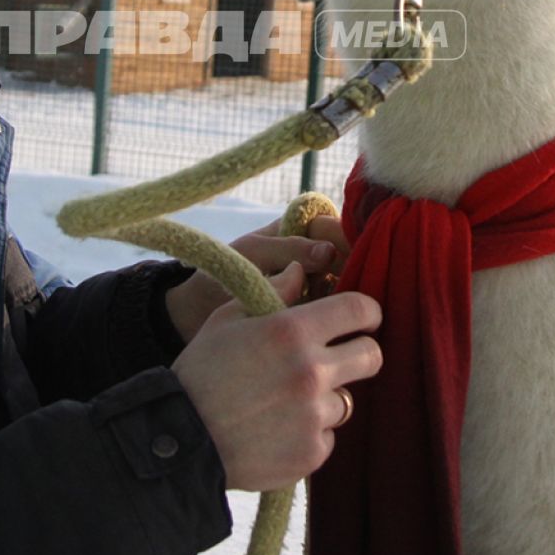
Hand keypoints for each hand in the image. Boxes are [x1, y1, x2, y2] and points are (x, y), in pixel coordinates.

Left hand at [165, 212, 348, 342]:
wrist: (200, 310)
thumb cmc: (223, 271)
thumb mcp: (252, 254)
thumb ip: (288, 248)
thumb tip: (329, 253)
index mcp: (302, 228)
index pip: (338, 229)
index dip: (350, 242)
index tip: (351, 261)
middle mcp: (316, 253)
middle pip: (350, 258)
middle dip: (355, 271)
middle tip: (352, 291)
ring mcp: (318, 282)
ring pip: (347, 284)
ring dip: (350, 296)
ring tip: (347, 311)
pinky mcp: (315, 310)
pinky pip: (335, 309)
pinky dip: (338, 315)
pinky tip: (341, 326)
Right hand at [172, 263, 381, 491]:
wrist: (179, 440)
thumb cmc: (201, 372)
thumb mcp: (227, 319)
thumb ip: (272, 292)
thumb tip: (301, 270)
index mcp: (293, 331)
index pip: (360, 310)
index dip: (367, 312)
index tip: (363, 319)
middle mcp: (312, 372)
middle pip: (372, 356)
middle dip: (359, 352)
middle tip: (336, 358)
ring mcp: (314, 416)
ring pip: (346, 399)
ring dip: (324, 398)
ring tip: (284, 401)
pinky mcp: (311, 454)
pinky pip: (327, 437)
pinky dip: (308, 433)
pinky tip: (276, 430)